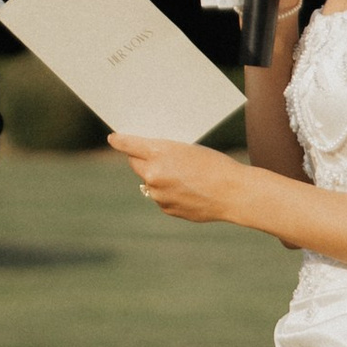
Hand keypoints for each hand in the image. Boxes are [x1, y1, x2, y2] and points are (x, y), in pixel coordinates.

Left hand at [109, 134, 250, 225]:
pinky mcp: (166, 208)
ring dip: (158, 178)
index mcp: (160, 152)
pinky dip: (168, 193)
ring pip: (149, 182)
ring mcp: (158, 194)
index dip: (119, 141)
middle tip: (148, 155)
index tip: (113, 138)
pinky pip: (161, 197)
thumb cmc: (215, 165)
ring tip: (182, 176)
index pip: (129, 144)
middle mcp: (153, 174)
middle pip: (135, 164)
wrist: (233, 193)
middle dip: (140, 159)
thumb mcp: (188, 150)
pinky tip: (188, 190)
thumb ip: (166, 154)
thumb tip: (150, 159)